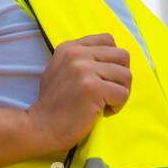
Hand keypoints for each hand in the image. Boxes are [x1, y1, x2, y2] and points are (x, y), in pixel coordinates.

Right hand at [26, 33, 131, 151]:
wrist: (42, 126)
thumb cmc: (55, 103)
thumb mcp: (61, 69)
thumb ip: (81, 59)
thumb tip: (112, 55)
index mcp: (70, 48)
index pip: (108, 40)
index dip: (113, 60)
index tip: (104, 76)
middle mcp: (77, 54)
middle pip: (122, 56)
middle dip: (121, 77)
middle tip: (109, 92)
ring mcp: (84, 70)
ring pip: (126, 75)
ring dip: (121, 93)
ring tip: (105, 103)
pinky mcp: (93, 88)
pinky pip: (123, 93)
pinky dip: (117, 106)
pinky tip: (103, 112)